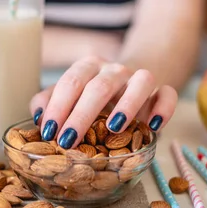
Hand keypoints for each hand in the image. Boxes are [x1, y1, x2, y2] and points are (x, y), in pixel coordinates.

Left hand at [29, 56, 177, 148]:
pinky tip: (154, 125)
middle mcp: (114, 69)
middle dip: (82, 114)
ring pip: (139, 83)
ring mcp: (140, 78)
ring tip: (113, 127)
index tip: (49, 131)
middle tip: (69, 140)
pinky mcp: (162, 90)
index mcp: (88, 67)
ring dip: (127, 104)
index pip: (70, 82)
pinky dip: (164, 108)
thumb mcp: (70, 95)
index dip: (58, 106)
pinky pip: (168, 94)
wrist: (131, 81)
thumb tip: (38, 115)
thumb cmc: (93, 95)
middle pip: (99, 86)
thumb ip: (49, 101)